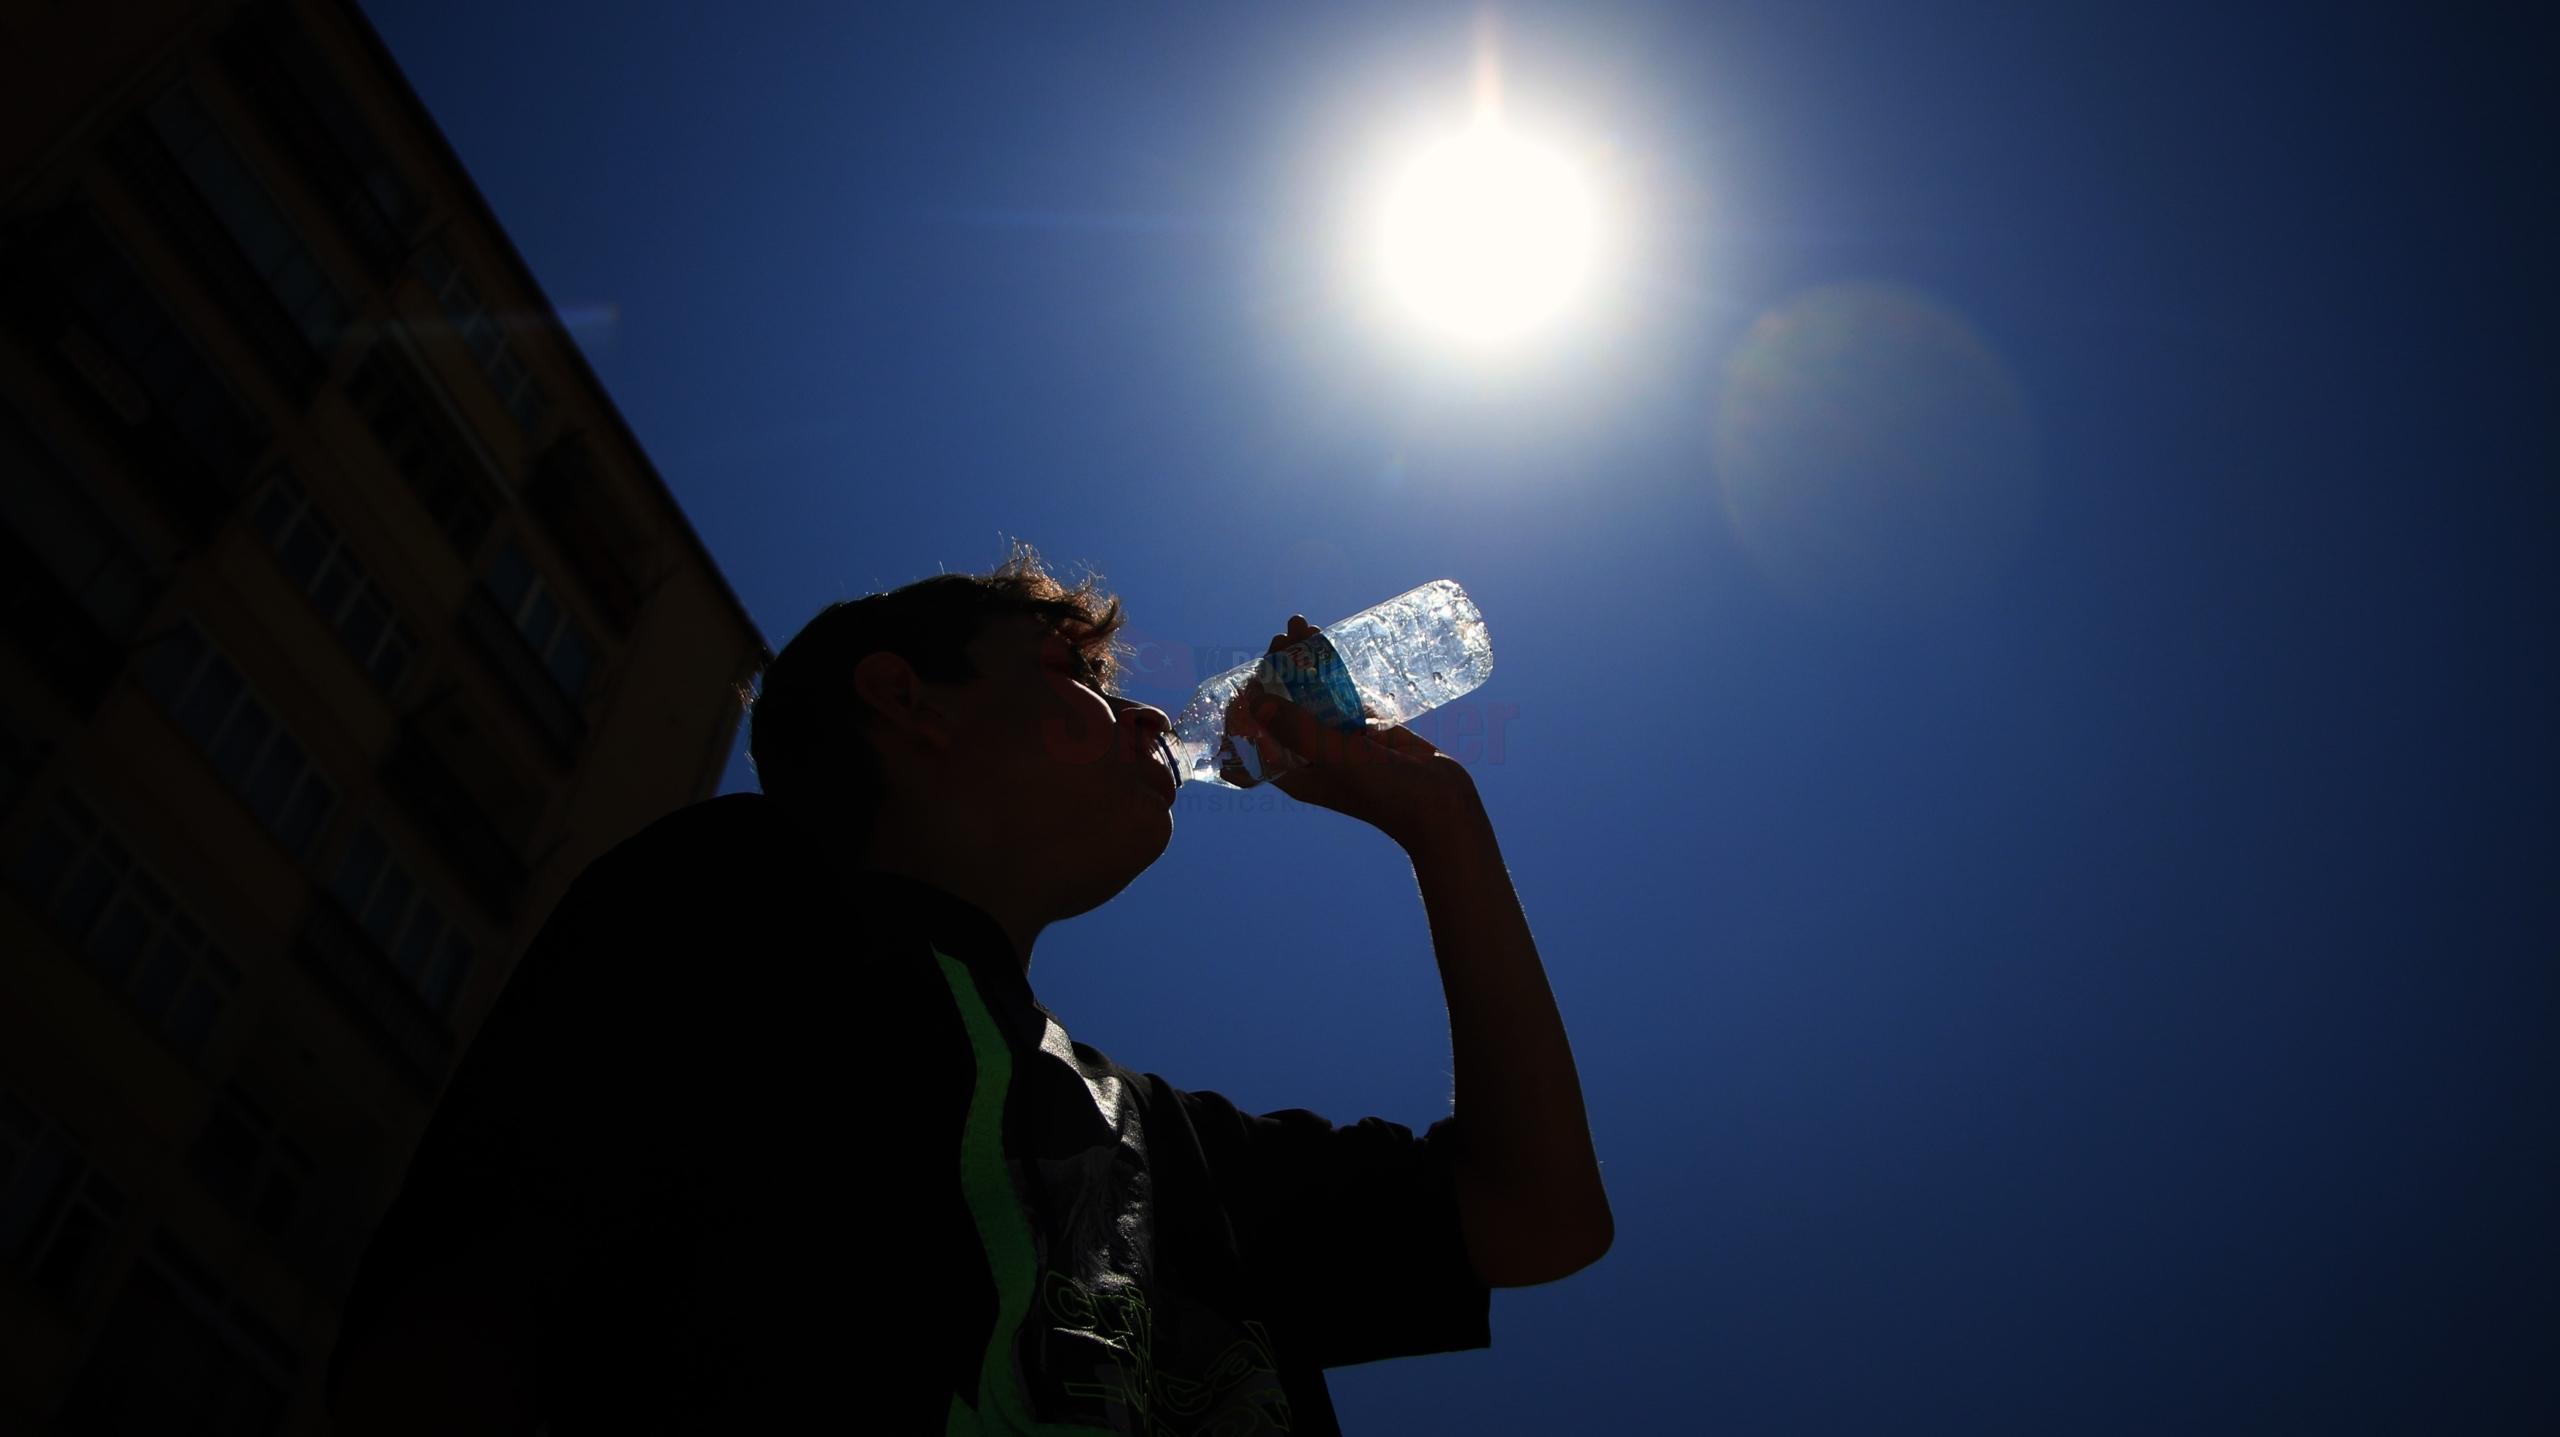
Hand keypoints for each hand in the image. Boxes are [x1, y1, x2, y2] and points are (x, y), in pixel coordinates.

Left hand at [1229, 615, 1484, 851]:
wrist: (1443, 804)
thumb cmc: (1388, 794)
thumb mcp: (1339, 760)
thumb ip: (1299, 732)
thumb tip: (1256, 701)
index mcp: (1296, 773)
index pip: (1256, 738)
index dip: (1248, 707)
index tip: (1249, 675)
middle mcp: (1312, 756)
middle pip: (1284, 708)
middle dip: (1278, 672)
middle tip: (1281, 639)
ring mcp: (1340, 740)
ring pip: (1313, 695)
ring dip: (1305, 663)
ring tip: (1302, 626)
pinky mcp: (1366, 728)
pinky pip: (1342, 694)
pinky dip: (1334, 670)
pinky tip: (1328, 644)